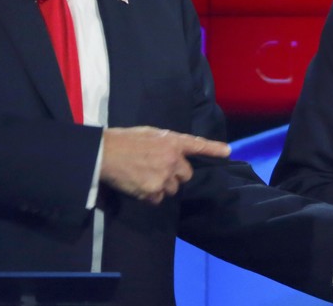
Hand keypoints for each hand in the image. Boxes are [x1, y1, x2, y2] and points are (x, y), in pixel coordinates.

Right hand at [100, 126, 230, 204]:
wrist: (104, 153)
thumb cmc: (124, 140)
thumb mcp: (149, 134)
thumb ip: (165, 143)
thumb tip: (174, 153)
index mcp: (172, 141)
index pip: (197, 145)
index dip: (213, 148)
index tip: (228, 152)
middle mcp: (173, 158)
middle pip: (186, 175)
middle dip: (175, 175)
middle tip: (157, 169)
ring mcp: (164, 175)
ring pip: (173, 189)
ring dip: (162, 186)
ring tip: (144, 176)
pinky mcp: (154, 190)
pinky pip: (158, 198)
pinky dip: (150, 195)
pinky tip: (137, 184)